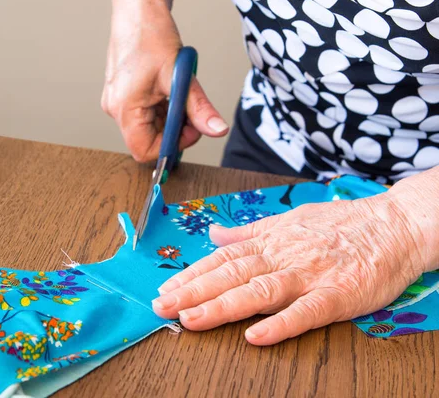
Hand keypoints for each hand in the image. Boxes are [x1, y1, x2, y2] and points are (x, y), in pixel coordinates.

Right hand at [102, 0, 228, 162]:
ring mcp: (118, 102)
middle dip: (174, 129)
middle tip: (190, 109)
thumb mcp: (180, 76)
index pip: (144, 150)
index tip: (190, 130)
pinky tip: (169, 89)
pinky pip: (145, 114)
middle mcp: (116, 109)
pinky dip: (163, 108)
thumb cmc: (150, 34)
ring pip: (149, 127)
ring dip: (170, 117)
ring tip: (178, 91)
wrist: (137, 10)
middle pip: (148, 139)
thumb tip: (216, 130)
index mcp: (124, 108)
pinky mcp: (123, 95)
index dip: (171, 146)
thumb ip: (199, 108)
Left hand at [152, 192, 429, 344]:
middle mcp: (282, 257)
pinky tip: (254, 336)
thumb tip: (214, 234)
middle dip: (193, 291)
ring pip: (258, 291)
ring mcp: (308, 276)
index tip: (165, 289)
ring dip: (223, 306)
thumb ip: (248, 231)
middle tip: (162, 307)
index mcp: (269, 241)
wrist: (393, 225)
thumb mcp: (287, 220)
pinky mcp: (337, 295)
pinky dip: (279, 323)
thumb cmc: (339, 225)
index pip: (221, 258)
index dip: (191, 274)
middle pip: (231, 274)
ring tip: (192, 319)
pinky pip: (305, 311)